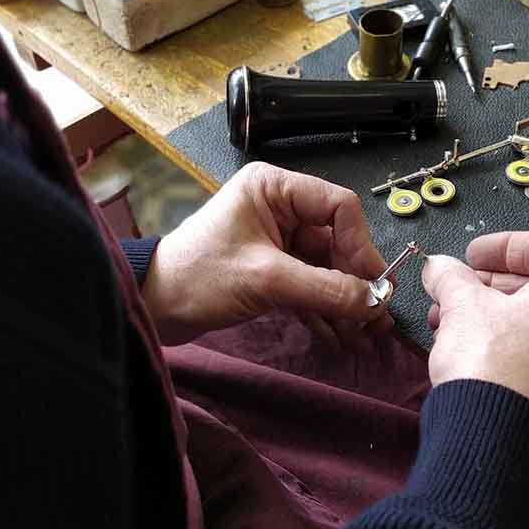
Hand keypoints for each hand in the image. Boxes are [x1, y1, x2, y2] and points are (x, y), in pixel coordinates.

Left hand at [141, 162, 391, 344]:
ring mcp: (278, 241)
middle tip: (377, 318)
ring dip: (346, 304)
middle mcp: (280, 209)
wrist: (152, 309)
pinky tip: (344, 339)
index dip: (360, 243)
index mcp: (274, 190)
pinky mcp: (273, 270)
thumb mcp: (266, 280)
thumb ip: (325, 289)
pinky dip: (326, 312)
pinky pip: (311, 287)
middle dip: (356, 283)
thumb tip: (375, 302)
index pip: (338, 206)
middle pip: (338, 242)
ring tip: (366, 338)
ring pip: (327, 270)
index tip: (372, 281)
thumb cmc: (196, 278)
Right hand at [421, 231, 528, 457]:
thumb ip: (451, 278)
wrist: (503, 451)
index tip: (471, 256)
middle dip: (497, 287)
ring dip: (505, 319)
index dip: (502, 246)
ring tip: (457, 326)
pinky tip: (483, 358)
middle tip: (459, 291)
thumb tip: (440, 268)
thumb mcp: (463, 308)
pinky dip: (524, 350)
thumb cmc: (492, 366)